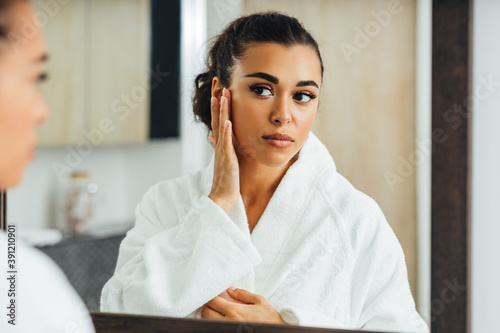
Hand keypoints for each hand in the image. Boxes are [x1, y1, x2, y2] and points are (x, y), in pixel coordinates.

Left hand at [201, 287, 287, 324]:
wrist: (277, 332)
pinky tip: (220, 319)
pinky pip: (214, 328)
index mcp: (234, 311)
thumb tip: (230, 290)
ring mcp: (228, 330)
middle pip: (206, 313)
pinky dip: (214, 323)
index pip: (213, 301)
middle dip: (208, 306)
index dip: (211, 296)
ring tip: (217, 311)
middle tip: (214, 302)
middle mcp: (228, 323)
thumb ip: (243, 294)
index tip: (214, 294)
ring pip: (208, 322)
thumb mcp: (259, 301)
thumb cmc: (269, 319)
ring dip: (209, 316)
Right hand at [208, 87, 239, 213]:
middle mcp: (220, 144)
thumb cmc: (226, 180)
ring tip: (222, 94)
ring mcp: (222, 151)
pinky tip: (228, 120)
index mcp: (221, 143)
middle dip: (217, 98)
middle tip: (217, 81)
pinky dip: (226, 131)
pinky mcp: (227, 159)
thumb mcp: (225, 158)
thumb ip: (221, 145)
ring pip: (221, 126)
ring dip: (221, 110)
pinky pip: (226, 143)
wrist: (222, 197)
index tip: (219, 87)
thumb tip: (213, 135)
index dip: (219, 102)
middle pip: (217, 116)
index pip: (219, 118)